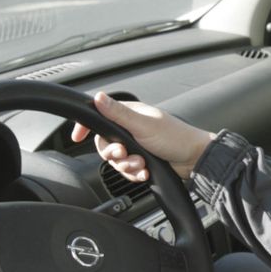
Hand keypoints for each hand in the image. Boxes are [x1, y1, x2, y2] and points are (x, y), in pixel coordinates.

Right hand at [71, 90, 213, 181]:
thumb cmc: (175, 137)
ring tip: (142, 165)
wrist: (194, 160)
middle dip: (114, 154)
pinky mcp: (142, 160)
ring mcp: (136, 145)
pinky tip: (146, 172)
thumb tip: (98, 98)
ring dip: (127, 166)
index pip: (99, 116)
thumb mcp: (143, 125)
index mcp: (129, 114)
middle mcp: (130, 129)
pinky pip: (127, 170)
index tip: (76, 137)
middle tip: (125, 154)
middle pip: (105, 144)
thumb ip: (118, 114)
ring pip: (116, 160)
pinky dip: (135, 173)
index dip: (86, 126)